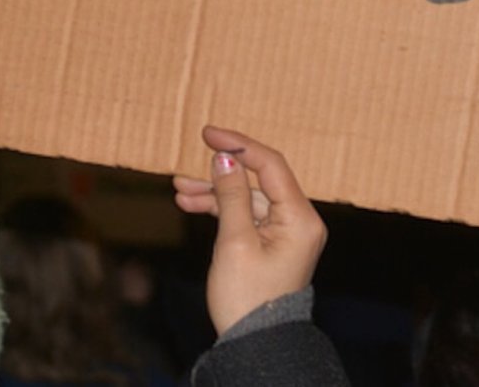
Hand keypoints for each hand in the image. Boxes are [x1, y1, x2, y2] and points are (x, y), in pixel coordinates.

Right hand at [173, 125, 326, 334]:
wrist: (256, 343)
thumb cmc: (248, 299)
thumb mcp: (235, 242)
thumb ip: (230, 196)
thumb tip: (226, 159)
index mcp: (300, 219)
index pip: (270, 165)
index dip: (238, 146)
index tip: (208, 134)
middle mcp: (299, 221)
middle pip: (258, 180)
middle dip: (220, 173)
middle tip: (187, 164)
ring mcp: (286, 233)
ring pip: (247, 198)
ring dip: (214, 193)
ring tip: (179, 191)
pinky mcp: (272, 243)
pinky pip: (246, 216)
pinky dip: (220, 210)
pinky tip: (191, 206)